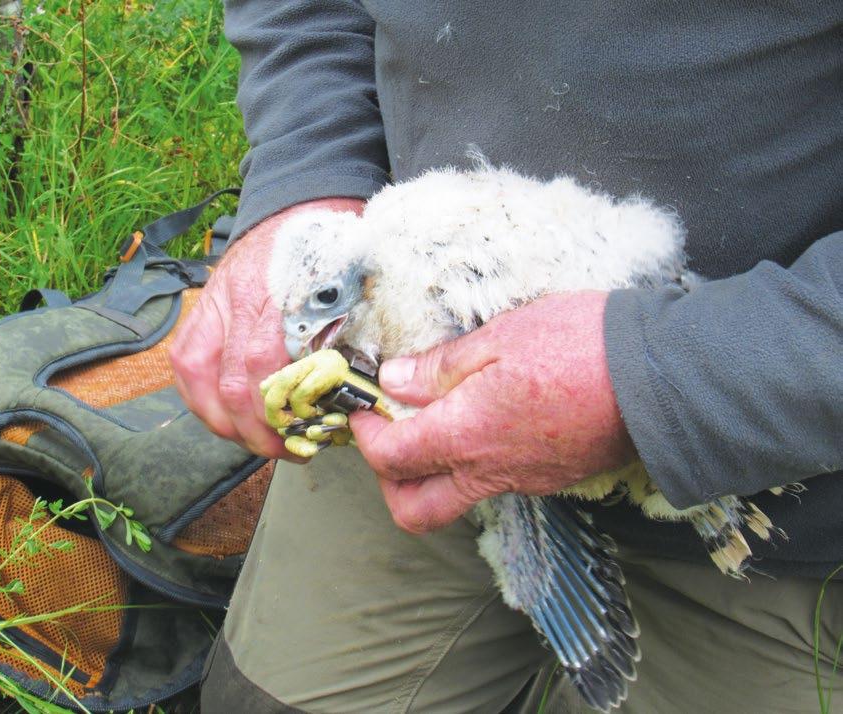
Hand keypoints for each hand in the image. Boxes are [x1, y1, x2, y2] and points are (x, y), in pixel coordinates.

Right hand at [169, 197, 366, 458]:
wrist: (297, 201)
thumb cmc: (329, 245)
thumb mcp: (350, 282)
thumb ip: (347, 331)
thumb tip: (356, 391)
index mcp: (278, 290)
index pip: (263, 365)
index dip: (279, 412)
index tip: (305, 436)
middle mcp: (236, 299)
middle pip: (229, 383)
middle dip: (255, 430)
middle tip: (285, 449)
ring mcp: (213, 303)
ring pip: (197, 379)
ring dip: (224, 421)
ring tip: (254, 440)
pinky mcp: (200, 308)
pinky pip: (185, 362)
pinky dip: (200, 398)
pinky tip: (223, 418)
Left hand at [348, 291, 636, 532]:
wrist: (665, 377)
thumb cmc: (582, 346)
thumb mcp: (499, 338)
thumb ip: (439, 368)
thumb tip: (394, 382)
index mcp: (466, 436)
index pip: (390, 458)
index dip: (366, 434)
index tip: (366, 406)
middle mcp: (489, 472)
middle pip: (415, 511)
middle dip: (389, 482)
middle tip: (391, 435)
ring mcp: (522, 481)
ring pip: (456, 500)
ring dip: (432, 472)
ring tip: (438, 420)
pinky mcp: (550, 478)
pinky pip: (496, 484)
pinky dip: (474, 462)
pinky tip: (486, 419)